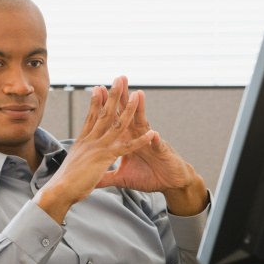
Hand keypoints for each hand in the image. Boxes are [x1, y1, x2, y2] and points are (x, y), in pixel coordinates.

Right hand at [32, 77, 154, 223]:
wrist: (59, 191)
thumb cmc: (64, 183)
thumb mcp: (72, 168)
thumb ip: (79, 162)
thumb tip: (78, 163)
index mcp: (82, 142)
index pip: (91, 118)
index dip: (96, 102)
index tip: (99, 88)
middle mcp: (89, 140)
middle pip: (104, 113)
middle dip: (113, 95)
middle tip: (119, 79)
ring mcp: (98, 147)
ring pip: (117, 124)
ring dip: (129, 109)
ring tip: (137, 94)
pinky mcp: (104, 157)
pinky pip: (126, 147)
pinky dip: (139, 141)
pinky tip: (150, 134)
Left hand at [96, 77, 208, 215]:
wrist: (171, 183)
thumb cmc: (149, 177)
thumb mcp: (123, 178)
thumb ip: (107, 177)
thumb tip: (91, 179)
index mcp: (126, 141)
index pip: (114, 120)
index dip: (105, 107)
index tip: (96, 90)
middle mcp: (138, 137)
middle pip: (127, 114)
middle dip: (122, 97)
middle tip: (117, 79)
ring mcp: (150, 143)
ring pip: (143, 123)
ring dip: (140, 110)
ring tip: (138, 95)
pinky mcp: (162, 152)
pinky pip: (157, 145)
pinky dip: (154, 140)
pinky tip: (153, 134)